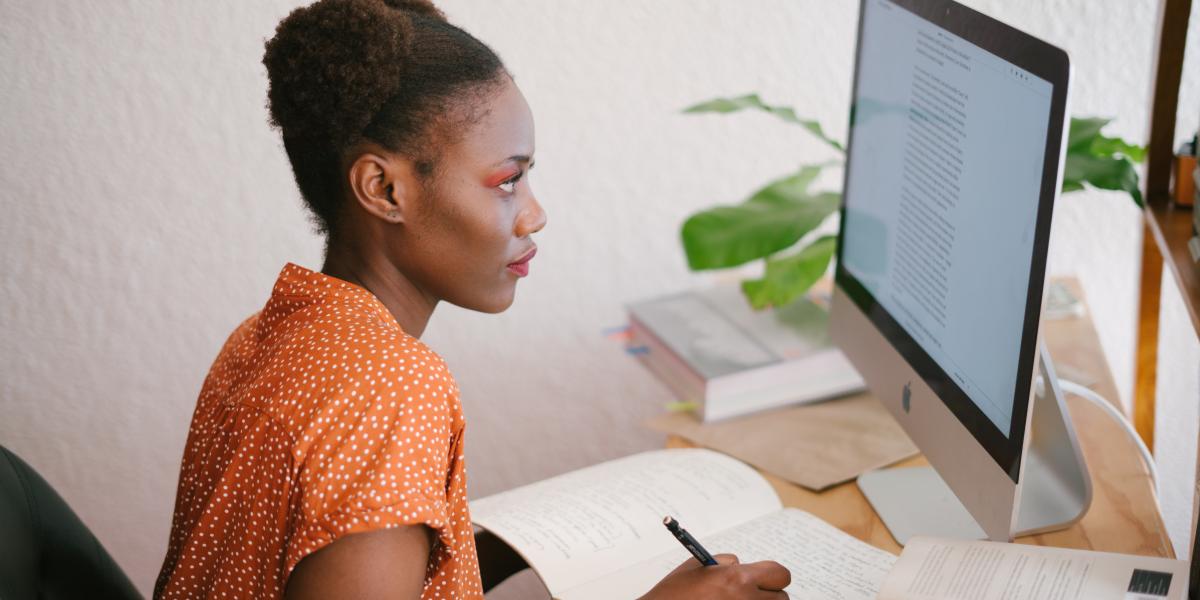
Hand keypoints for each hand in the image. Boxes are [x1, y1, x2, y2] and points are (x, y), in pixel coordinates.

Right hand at [638, 554, 790, 598]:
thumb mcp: (698, 567)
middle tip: (752, 594)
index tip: (766, 579)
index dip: (773, 575)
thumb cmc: (675, 595)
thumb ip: (724, 562)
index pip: (780, 574)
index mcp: (738, 579)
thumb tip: (742, 565)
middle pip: (782, 598)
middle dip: (769, 595)